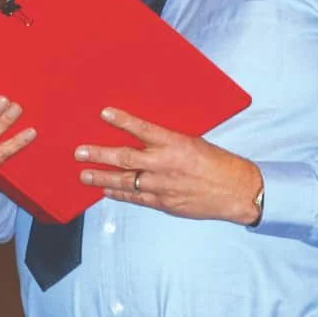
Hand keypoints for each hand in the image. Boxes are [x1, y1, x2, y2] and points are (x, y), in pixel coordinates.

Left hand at [75, 108, 261, 223]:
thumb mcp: (193, 142)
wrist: (238, 192)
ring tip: (84, 175)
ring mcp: (163, 186)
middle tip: (80, 152)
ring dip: (101, 178)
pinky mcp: (165, 203)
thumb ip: (167, 141)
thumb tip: (143, 136)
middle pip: (125, 158)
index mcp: (175, 143)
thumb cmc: (218, 163)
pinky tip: (106, 191)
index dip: (122, 121)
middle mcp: (165, 165)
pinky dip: (119, 195)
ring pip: (125, 182)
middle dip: (99, 154)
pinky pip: (136, 199)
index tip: (104, 113)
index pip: (143, 129)